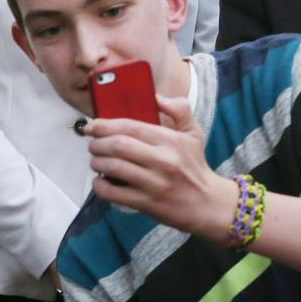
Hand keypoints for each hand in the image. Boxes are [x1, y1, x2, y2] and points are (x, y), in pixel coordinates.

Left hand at [84, 95, 232, 240]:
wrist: (208, 205)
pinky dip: (100, 186)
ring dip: (97, 162)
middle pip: (118, 146)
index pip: (130, 127)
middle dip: (97, 143)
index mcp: (171, 141)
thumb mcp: (193, 133)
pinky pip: (114, 193)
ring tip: (96, 160)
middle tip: (93, 144)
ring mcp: (154, 184)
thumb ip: (179, 109)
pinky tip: (100, 181)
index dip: (104, 124)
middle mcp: (163, 161)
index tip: (92, 126)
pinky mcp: (147, 204)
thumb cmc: (195, 167)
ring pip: (113, 168)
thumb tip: (157, 97)